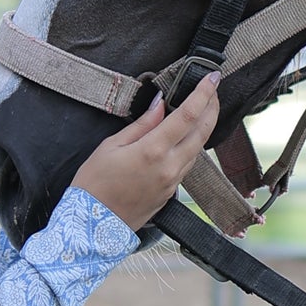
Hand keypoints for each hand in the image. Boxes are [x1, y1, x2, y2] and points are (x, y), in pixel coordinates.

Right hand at [71, 72, 220, 229]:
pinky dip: (192, 145)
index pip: (187, 115)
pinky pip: (188, 164)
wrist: (92, 227)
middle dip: (212, 107)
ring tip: (203, 108)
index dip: (203, 94)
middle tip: (213, 90)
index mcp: (153, 151)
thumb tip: (160, 104)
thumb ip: (142, 124)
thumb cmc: (94, 184)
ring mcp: (173, 182)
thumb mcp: (111, 146)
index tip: (212, 78)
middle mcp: (169, 167)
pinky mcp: (171, 193)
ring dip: (204, 126)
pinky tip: (186, 136)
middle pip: (202, 131)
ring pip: (198, 148)